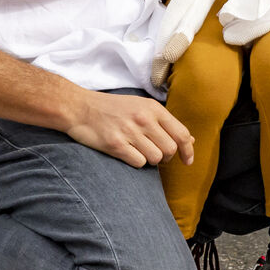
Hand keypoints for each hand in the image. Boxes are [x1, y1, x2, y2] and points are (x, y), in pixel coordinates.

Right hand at [66, 89, 194, 169]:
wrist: (80, 107)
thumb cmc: (113, 108)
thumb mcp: (141, 107)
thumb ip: (165, 123)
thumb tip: (190, 140)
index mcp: (153, 108)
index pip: (181, 133)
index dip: (188, 150)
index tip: (188, 161)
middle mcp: (144, 119)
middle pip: (170, 149)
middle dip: (167, 157)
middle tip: (157, 155)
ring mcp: (130, 132)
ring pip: (156, 158)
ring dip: (151, 160)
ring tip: (140, 152)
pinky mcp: (116, 145)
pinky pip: (139, 163)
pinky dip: (136, 162)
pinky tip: (128, 153)